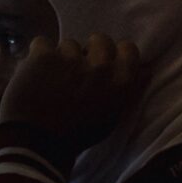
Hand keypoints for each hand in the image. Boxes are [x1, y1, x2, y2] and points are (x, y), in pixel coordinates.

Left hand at [0, 33, 145, 161]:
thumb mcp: (112, 116)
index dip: (116, 54)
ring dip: (63, 56)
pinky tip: (35, 70)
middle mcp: (100, 65)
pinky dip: (37, 54)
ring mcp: (71, 58)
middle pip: (100, 39)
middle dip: (90, 51)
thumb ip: (128, 89)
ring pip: (69, 44)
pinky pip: (42, 43)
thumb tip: (146, 69)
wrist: (38, 142)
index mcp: (120, 81)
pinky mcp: (43, 56)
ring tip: (52, 76)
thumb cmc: (79, 134)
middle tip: (79, 69)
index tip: (107, 64)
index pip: (129, 48)